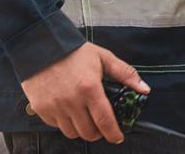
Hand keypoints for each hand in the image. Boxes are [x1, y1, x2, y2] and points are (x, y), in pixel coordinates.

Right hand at [21, 42, 147, 143]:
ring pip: (71, 133)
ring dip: (81, 129)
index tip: (117, 137)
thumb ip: (125, 74)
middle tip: (101, 126)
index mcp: (89, 88)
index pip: (104, 120)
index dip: (113, 133)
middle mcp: (72, 100)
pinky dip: (65, 124)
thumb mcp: (104, 58)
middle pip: (88, 132)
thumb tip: (143, 88)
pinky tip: (69, 112)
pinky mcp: (41, 109)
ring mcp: (55, 107)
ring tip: (85, 118)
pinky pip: (56, 126)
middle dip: (98, 132)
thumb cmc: (74, 52)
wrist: (42, 47)